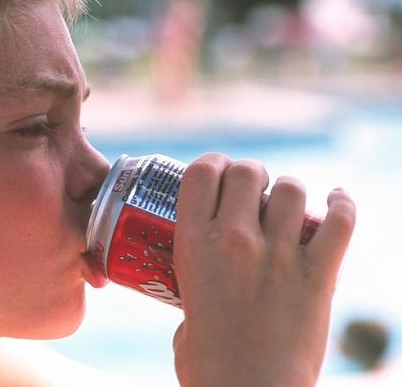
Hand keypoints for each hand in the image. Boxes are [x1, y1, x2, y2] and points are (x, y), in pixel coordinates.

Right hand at [172, 153, 355, 386]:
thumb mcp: (183, 307)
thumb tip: (207, 282)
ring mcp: (278, 255)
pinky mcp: (316, 275)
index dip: (213, 163)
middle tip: (253, 192)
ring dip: (289, 191)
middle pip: (247, 172)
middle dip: (251, 174)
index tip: (220, 171)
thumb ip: (195, 283)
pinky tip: (337, 199)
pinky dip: (342, 204)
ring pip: (292, 189)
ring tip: (288, 206)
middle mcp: (234, 239)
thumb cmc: (208, 361)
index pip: (201, 173)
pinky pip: (339, 222)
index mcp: (193, 243)